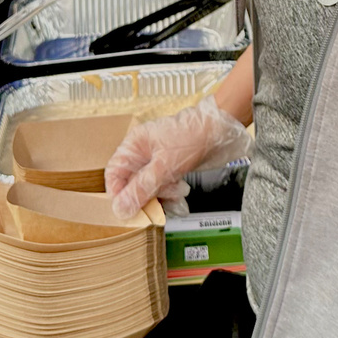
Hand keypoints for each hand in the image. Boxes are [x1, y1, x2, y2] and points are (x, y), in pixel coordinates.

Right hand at [103, 97, 251, 218]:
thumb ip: (141, 188)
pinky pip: (164, 187)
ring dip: (162, 195)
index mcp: (134, 145)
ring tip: (177, 191)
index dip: (118, 193)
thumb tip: (120, 207)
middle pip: (132, 184)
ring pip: (149, 188)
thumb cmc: (193, 135)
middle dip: (145, 196)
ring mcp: (158, 161)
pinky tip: (182, 192)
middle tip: (156, 205)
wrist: (222, 128)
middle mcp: (143, 153)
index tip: (127, 209)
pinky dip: (172, 193)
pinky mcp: (172, 167)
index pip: (114, 174)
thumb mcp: (164, 166)